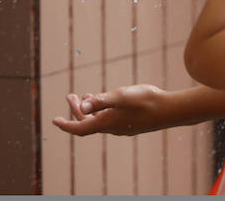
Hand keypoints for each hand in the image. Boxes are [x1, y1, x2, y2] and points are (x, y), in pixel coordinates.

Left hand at [51, 85, 167, 136]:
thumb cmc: (146, 101)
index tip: (54, 120)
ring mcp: (122, 127)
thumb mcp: (121, 97)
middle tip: (70, 96)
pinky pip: (110, 119)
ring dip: (90, 109)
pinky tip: (109, 101)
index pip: (79, 128)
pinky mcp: (132, 124)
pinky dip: (103, 110)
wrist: (169, 110)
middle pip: (87, 123)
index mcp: (105, 122)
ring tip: (87, 95)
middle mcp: (111, 127)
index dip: (65, 125)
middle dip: (76, 110)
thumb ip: (101, 101)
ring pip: (99, 120)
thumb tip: (83, 106)